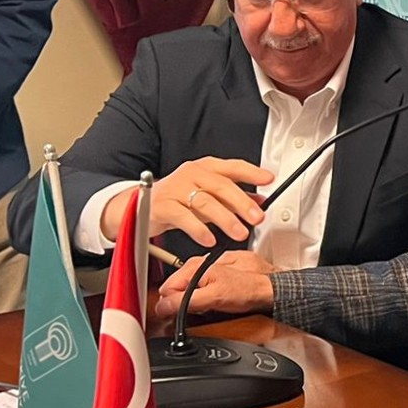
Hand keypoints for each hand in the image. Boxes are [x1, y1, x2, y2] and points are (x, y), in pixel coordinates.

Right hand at [109, 157, 273, 246]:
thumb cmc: (177, 199)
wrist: (139, 206)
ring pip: (205, 202)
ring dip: (225, 219)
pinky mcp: (162, 205)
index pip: (232, 167)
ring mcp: (176, 188)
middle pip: (221, 185)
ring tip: (239, 233)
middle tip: (256, 217)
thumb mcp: (207, 196)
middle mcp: (191, 174)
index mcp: (204, 168)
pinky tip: (210, 240)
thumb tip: (260, 202)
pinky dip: (199, 230)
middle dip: (242, 202)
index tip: (269, 179)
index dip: (251, 172)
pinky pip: (184, 217)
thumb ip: (233, 198)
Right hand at [154, 248, 276, 322]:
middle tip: (195, 312)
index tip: (172, 314)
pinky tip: (214, 305)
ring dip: (193, 302)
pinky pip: (201, 291)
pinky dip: (204, 299)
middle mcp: (200, 265)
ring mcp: (209, 270)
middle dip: (180, 302)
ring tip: (207, 308)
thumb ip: (186, 301)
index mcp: (196, 266)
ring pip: (189, 291)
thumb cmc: (249, 288)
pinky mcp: (216, 277)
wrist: (271, 288)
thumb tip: (163, 306)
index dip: (168, 304)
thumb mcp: (214, 297)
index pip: (167, 287)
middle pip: (177, 289)